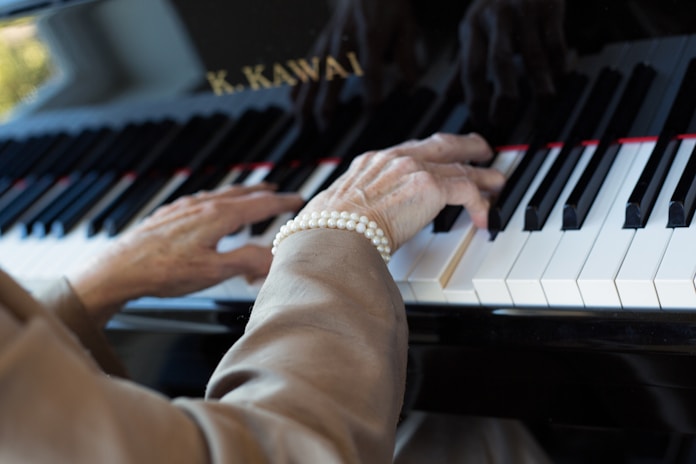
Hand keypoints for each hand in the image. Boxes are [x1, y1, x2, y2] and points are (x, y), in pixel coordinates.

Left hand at [67, 184, 303, 325]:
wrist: (118, 269)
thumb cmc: (163, 272)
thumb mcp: (213, 272)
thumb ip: (247, 260)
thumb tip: (272, 256)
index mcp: (218, 216)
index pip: (260, 205)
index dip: (282, 203)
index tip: (298, 200)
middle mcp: (202, 206)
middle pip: (241, 194)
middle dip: (263, 193)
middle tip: (278, 193)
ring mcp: (184, 208)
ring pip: (220, 195)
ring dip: (240, 194)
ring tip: (250, 197)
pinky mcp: (170, 215)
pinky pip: (202, 200)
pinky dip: (218, 200)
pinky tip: (212, 208)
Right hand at [292, 0, 419, 126]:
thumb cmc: (388, 6)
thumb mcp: (406, 26)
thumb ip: (407, 56)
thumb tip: (410, 86)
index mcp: (370, 35)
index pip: (370, 69)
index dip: (370, 92)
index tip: (371, 112)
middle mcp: (343, 40)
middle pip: (332, 77)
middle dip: (327, 105)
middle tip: (326, 131)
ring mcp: (327, 42)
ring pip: (311, 76)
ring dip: (306, 103)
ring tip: (303, 127)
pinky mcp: (318, 44)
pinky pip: (304, 68)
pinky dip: (297, 88)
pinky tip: (294, 106)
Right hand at [300, 133, 504, 250]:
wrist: (333, 235)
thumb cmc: (329, 231)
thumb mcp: (338, 209)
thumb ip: (355, 208)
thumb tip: (354, 225)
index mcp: (371, 162)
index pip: (410, 150)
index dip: (432, 153)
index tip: (441, 157)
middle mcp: (393, 158)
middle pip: (440, 145)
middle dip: (464, 146)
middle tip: (480, 150)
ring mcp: (412, 169)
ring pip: (459, 166)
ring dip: (482, 176)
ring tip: (496, 182)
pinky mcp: (428, 187)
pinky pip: (466, 190)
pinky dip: (480, 202)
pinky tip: (484, 216)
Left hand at [459, 0, 566, 127]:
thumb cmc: (496, 6)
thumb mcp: (473, 28)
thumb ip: (463, 63)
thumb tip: (449, 96)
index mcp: (473, 27)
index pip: (471, 69)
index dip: (475, 98)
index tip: (480, 120)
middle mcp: (495, 19)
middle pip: (500, 62)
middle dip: (504, 96)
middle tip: (505, 120)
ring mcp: (523, 11)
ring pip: (533, 53)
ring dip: (540, 82)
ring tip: (545, 102)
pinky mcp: (549, 6)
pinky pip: (555, 40)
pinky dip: (560, 61)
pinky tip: (561, 77)